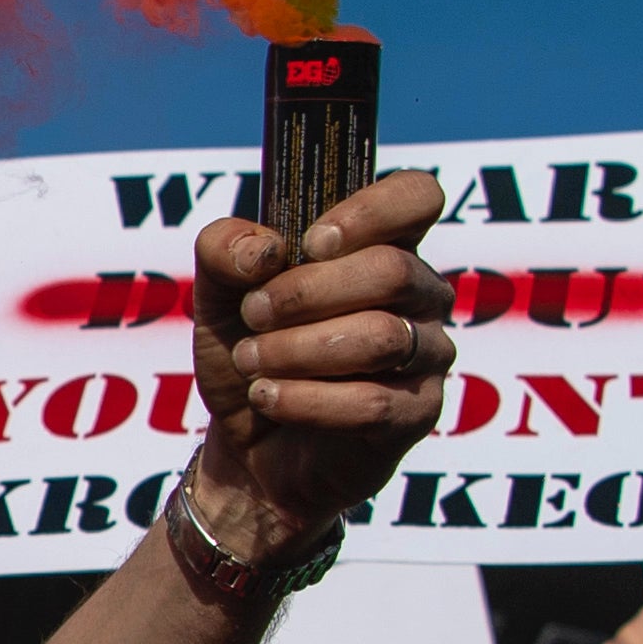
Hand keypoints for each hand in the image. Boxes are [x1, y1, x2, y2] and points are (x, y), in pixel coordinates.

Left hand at [188, 170, 454, 550]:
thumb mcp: (217, 295)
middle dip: (306, 294)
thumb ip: (223, 251)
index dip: (370, 212)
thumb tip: (263, 251)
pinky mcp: (417, 413)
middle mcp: (419, 294)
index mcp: (382, 245)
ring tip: (251, 361)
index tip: (309, 244)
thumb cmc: (249, 353)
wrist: (245, 445)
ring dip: (297, 349)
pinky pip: (372, 402)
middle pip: (392, 271)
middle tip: (253, 315)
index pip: (417, 197)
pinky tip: (267, 397)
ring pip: (381, 338)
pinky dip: (304, 399)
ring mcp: (426, 353)